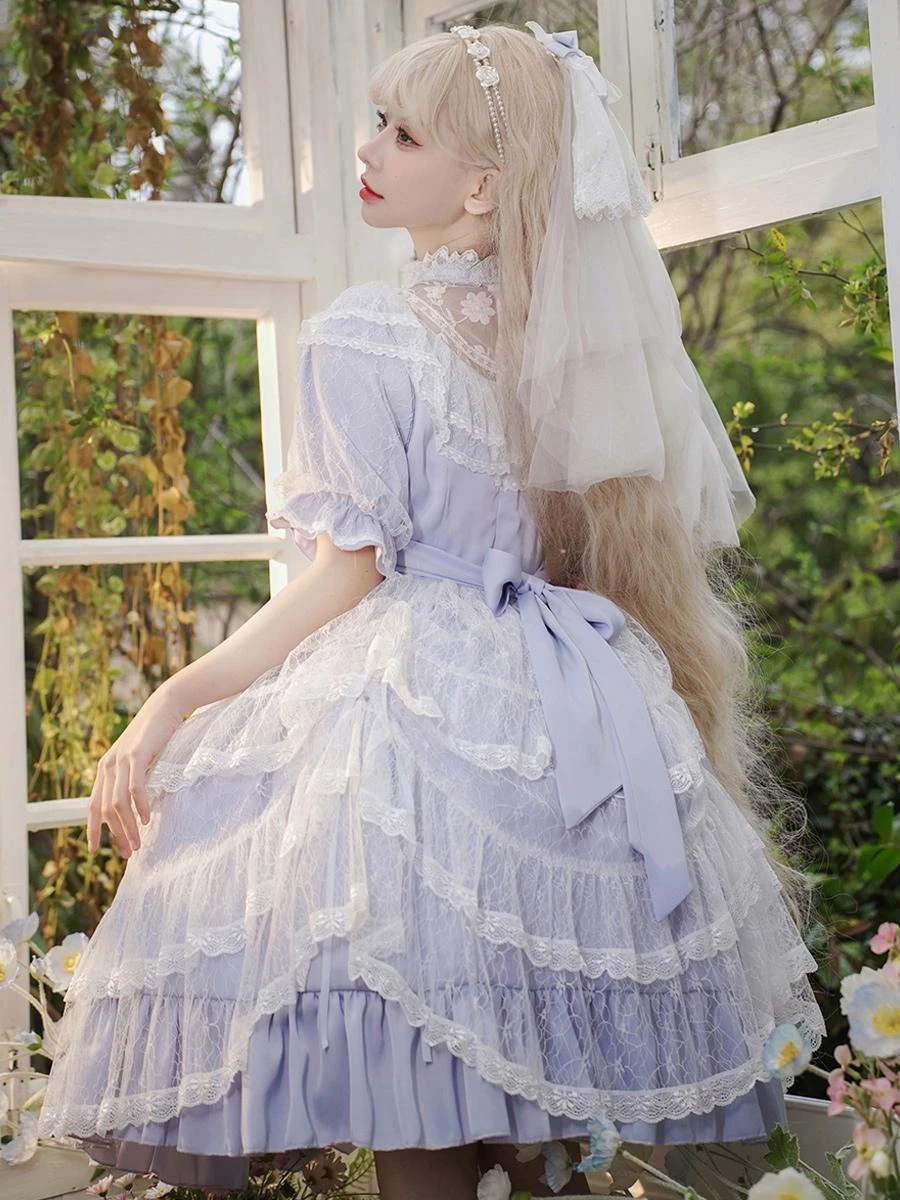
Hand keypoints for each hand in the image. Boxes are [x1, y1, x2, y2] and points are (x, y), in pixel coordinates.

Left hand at [87, 687, 187, 856]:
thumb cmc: (155, 735)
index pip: (93, 805)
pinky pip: (135, 787)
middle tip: (129, 852)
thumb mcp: (137, 760)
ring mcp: (120, 760)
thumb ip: (129, 779)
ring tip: (138, 843)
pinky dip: (140, 805)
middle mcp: (108, 766)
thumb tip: (132, 807)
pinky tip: (148, 818)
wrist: (165, 706)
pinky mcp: (136, 755)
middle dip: (117, 834)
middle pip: (106, 809)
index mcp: (105, 769)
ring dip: (128, 826)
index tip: (95, 850)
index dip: (91, 829)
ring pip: (119, 802)